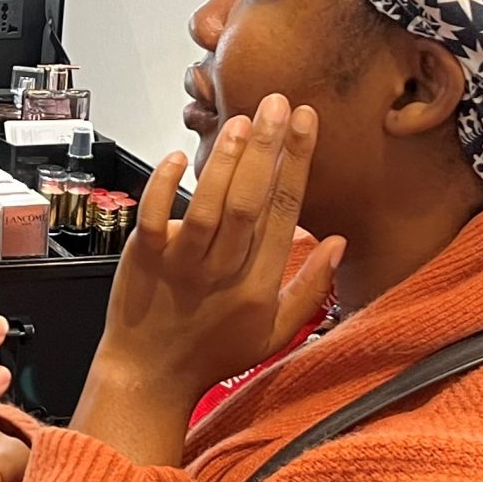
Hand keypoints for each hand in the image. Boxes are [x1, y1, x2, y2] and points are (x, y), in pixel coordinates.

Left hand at [79, 94, 343, 465]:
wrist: (148, 378)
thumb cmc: (211, 353)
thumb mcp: (274, 334)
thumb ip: (311, 289)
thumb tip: (339, 241)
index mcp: (261, 287)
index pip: (286, 214)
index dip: (297, 165)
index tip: (307, 123)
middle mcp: (224, 273)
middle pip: (252, 202)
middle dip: (268, 149)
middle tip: (279, 103)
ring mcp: (182, 266)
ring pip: (209, 206)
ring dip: (226, 160)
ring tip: (242, 120)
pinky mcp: (144, 260)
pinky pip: (154, 218)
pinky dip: (164, 186)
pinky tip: (178, 156)